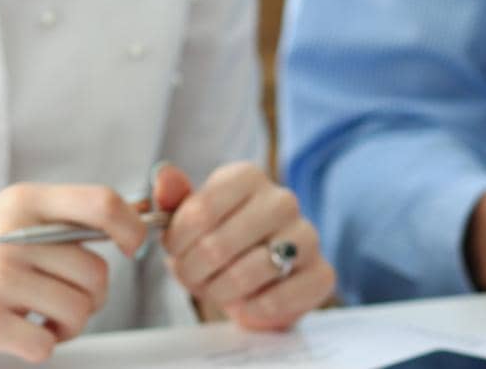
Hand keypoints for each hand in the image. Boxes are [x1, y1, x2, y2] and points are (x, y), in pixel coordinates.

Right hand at [0, 183, 154, 365]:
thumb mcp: (7, 221)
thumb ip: (61, 220)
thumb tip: (136, 216)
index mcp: (23, 203)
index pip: (102, 203)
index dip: (132, 227)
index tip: (133, 247)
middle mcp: (11, 235)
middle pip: (96, 271)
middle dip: (92, 297)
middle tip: (66, 303)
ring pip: (78, 310)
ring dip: (70, 326)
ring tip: (44, 321)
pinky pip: (46, 344)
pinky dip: (42, 347)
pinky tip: (21, 336)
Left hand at [155, 161, 334, 330]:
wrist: (257, 280)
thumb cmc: (218, 241)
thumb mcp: (189, 218)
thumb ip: (173, 197)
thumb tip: (164, 175)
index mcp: (247, 177)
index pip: (199, 212)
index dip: (177, 242)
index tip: (176, 251)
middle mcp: (282, 200)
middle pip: (216, 246)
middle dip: (193, 272)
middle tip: (193, 276)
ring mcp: (306, 236)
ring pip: (244, 275)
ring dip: (218, 291)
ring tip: (217, 288)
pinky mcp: (321, 274)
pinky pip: (275, 301)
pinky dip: (250, 309)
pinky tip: (246, 301)